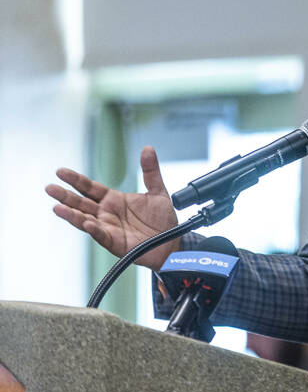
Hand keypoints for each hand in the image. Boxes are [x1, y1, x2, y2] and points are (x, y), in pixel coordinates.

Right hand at [46, 146, 180, 269]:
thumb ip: (150, 172)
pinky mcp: (115, 242)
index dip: (75, 180)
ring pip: (85, 220)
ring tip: (57, 208)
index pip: (89, 188)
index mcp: (113, 200)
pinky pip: (102, 235)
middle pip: (81, 203)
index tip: (60, 171)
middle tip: (50, 188)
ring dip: (71, 215)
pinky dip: (94, 229)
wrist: (173, 241)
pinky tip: (87, 223)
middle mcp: (106, 213)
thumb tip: (148, 148)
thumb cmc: (162, 219)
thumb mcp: (158, 192)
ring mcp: (108, 228)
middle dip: (65, 196)